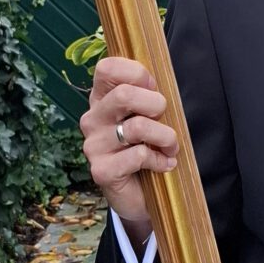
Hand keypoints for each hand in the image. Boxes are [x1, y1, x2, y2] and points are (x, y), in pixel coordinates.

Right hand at [80, 56, 179, 245]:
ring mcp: (94, 145)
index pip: (106, 68)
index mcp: (101, 98)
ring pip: (137, 127)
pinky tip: (163, 165)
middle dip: (156, 104)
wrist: (138, 193)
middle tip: (165, 118)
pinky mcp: (101, 170)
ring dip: (165, 136)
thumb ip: (148, 94)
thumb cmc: (146, 145)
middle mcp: (92, 119)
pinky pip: (138, 155)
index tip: (153, 87)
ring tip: (171, 146)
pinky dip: (159, 160)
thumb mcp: (148, 115)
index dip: (136, 73)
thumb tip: (157, 80)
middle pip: (124, 95)